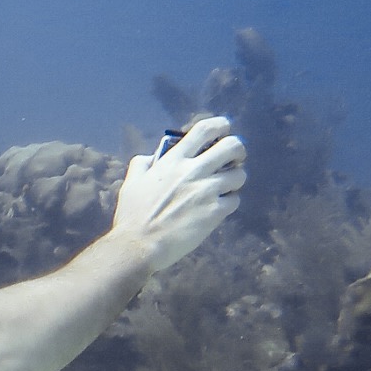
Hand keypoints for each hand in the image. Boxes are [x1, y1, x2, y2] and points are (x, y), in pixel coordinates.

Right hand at [111, 115, 247, 271]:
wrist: (140, 245)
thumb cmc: (132, 215)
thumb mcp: (131, 182)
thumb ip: (142, 164)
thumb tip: (152, 157)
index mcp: (173, 160)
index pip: (204, 129)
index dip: (220, 125)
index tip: (224, 128)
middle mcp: (194, 170)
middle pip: (233, 146)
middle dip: (238, 150)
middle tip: (233, 159)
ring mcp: (207, 191)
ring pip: (239, 174)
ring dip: (235, 179)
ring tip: (226, 187)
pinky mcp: (215, 212)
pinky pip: (235, 200)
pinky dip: (230, 201)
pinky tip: (219, 207)